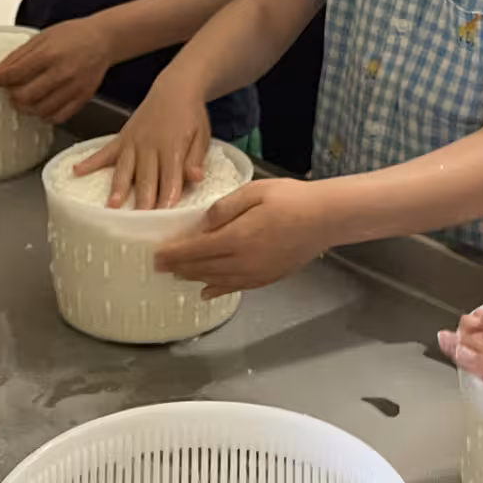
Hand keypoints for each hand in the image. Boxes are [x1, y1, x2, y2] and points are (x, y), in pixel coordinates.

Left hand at [0, 18, 112, 123]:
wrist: (103, 39)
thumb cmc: (73, 35)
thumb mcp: (41, 37)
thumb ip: (17, 56)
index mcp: (49, 53)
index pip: (15, 73)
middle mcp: (62, 72)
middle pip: (25, 96)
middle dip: (11, 96)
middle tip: (9, 92)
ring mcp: (74, 87)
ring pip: (40, 109)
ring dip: (26, 108)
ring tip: (23, 100)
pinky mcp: (83, 98)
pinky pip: (59, 116)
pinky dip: (45, 116)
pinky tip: (41, 106)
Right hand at [74, 80, 211, 208]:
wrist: (176, 88)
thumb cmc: (191, 116)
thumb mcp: (202, 135)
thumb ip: (196, 158)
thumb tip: (196, 177)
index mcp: (173, 145)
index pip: (170, 175)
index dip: (168, 194)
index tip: (165, 213)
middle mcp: (150, 144)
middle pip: (146, 176)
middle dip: (143, 198)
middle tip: (138, 220)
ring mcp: (133, 141)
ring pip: (125, 168)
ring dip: (118, 187)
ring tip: (112, 205)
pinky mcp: (122, 138)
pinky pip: (104, 152)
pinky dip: (90, 161)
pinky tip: (77, 171)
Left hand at [156, 177, 326, 297]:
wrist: (325, 218)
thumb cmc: (291, 198)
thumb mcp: (254, 191)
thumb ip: (224, 208)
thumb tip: (203, 225)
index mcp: (237, 238)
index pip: (196, 250)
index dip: (174, 254)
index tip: (157, 255)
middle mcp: (243, 262)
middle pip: (202, 268)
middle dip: (178, 267)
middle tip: (158, 267)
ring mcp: (256, 274)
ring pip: (216, 280)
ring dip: (194, 278)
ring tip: (177, 275)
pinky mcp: (267, 279)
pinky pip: (235, 288)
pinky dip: (217, 290)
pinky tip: (206, 291)